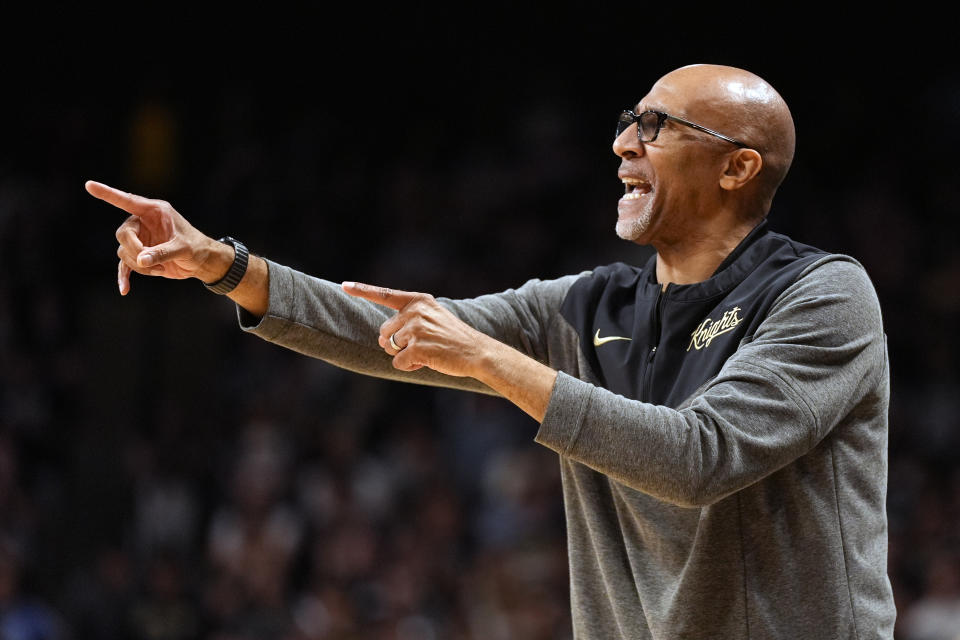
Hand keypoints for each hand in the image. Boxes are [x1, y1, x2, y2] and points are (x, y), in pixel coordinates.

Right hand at [86, 180, 223, 294]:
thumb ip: (163, 253)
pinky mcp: (140, 255)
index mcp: (155, 211)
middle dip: (134, 249)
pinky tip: (124, 289)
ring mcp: (140, 239)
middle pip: (123, 233)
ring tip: (161, 268)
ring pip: (124, 251)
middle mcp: (144, 222)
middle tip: (150, 261)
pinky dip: (125, 276)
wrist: (202, 262)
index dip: (108, 193)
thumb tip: (142, 260)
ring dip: (140, 264)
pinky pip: (125, 265)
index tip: (89, 185)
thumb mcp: (183, 249)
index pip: (127, 200)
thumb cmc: (196, 248)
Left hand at [342, 282, 490, 377]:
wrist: (477, 351)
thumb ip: (408, 320)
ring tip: (427, 352)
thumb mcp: (433, 317)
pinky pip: (398, 362)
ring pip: (390, 348)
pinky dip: (409, 367)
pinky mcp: (418, 347)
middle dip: (396, 343)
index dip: (362, 290)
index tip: (344, 286)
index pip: (385, 295)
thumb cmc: (453, 337)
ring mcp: (416, 329)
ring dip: (404, 355)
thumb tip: (382, 340)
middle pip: (384, 332)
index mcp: (418, 301)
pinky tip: (426, 362)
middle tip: (421, 345)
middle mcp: (415, 311)